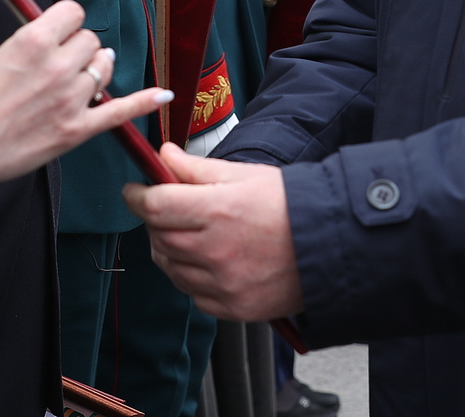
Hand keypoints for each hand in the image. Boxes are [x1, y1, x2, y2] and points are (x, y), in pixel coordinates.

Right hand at [0, 0, 169, 194]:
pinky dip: (143, 102)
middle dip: (78, 49)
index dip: (67, 22)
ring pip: (103, 68)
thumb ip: (32, 44)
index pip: (73, 13)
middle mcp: (57, 66)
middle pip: (91, 41)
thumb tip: (56, 35)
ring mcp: (71, 99)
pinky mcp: (77, 130)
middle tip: (60, 64)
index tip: (61, 31)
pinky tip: (161, 95)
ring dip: (94, 71)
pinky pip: (119, 110)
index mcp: (32, 41)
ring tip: (78, 80)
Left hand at [127, 144, 302, 319]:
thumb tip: (163, 156)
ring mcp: (223, 283)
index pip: (154, 206)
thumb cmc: (289, 206)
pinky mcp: (231, 307)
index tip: (133, 191)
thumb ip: (197, 169)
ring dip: (168, 248)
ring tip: (188, 234)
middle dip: (154, 220)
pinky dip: (188, 276)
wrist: (330, 247)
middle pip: (158, 236)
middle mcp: (216, 250)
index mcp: (217, 210)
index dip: (136, 196)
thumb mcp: (243, 175)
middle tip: (166, 209)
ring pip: (170, 266)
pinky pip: (191, 292)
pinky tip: (205, 260)